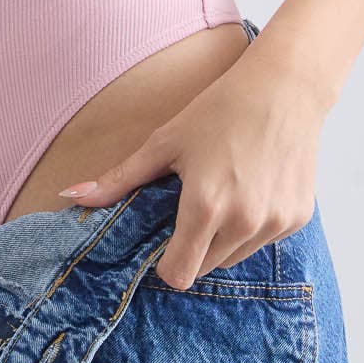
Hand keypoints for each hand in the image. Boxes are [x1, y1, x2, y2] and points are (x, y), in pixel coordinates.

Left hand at [56, 51, 329, 288]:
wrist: (284, 87)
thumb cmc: (219, 109)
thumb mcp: (164, 142)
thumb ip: (119, 178)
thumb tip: (67, 195)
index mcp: (205, 207)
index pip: (179, 275)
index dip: (166, 263)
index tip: (163, 241)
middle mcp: (244, 222)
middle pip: (205, 268)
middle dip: (193, 246)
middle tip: (193, 205)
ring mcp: (275, 223)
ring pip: (236, 257)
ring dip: (224, 238)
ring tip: (224, 190)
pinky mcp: (297, 218)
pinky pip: (264, 240)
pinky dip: (254, 225)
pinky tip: (253, 185)